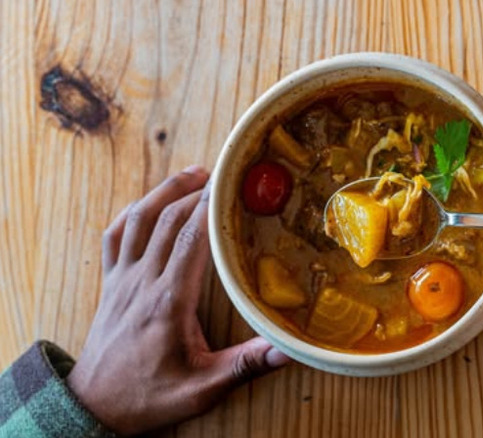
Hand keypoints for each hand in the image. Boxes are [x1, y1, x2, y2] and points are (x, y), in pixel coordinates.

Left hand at [66, 166, 288, 434]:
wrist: (95, 406)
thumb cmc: (149, 396)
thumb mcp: (203, 388)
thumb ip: (245, 366)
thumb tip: (287, 350)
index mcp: (169, 301)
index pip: (190, 241)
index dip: (209, 209)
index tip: (229, 186)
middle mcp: (143, 283)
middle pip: (167, 221)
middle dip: (195, 192)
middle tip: (221, 173)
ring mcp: (122, 280)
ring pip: (138, 220)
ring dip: (164, 192)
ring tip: (191, 173)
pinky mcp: (110, 285)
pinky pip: (114, 237)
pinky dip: (131, 214)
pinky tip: (146, 204)